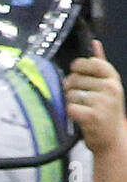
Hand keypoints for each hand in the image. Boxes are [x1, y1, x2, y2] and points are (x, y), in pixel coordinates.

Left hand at [66, 39, 126, 155]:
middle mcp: (110, 87)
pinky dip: (71, 113)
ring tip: (83, 108)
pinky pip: (69, 108)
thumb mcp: (108, 86)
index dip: (78, 68)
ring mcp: (102, 102)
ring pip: (70, 94)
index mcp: (113, 78)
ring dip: (71, 102)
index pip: (89, 62)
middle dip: (71, 88)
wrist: (112, 139)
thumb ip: (100, 64)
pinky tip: (80, 116)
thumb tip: (94, 42)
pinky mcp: (93, 116)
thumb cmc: (107, 110)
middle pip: (74, 79)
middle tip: (81, 98)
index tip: (77, 74)